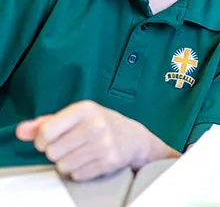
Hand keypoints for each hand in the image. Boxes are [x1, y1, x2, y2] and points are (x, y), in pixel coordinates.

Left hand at [15, 100, 178, 180]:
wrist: (133, 138)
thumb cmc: (99, 125)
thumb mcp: (75, 117)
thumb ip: (45, 123)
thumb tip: (21, 131)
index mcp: (84, 109)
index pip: (46, 132)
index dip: (41, 141)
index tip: (49, 141)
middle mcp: (95, 125)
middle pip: (52, 152)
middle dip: (57, 153)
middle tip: (70, 147)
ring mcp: (104, 144)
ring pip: (63, 166)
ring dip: (68, 164)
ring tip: (80, 154)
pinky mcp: (109, 161)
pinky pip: (78, 175)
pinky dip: (80, 172)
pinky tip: (90, 161)